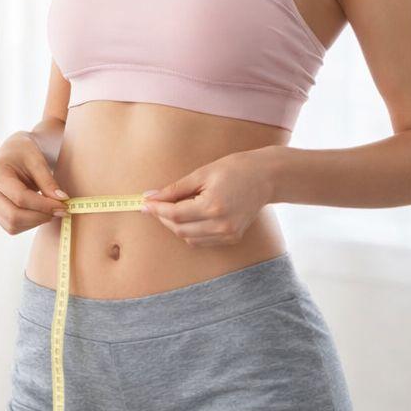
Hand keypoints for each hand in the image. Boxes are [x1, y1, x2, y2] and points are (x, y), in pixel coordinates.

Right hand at [0, 131, 69, 234]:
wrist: (11, 153)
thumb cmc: (23, 153)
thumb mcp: (37, 160)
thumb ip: (48, 181)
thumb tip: (61, 200)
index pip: (20, 198)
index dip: (44, 205)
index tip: (64, 205)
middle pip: (14, 215)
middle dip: (41, 216)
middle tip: (60, 211)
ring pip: (13, 225)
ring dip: (36, 222)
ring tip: (50, 210)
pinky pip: (12, 227)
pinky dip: (29, 224)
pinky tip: (39, 212)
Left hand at [139, 148, 274, 246]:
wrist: (266, 177)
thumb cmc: (234, 169)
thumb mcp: (201, 174)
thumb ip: (175, 189)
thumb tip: (151, 197)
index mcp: (214, 207)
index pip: (175, 214)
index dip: (157, 209)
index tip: (144, 203)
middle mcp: (222, 225)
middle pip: (180, 229)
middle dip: (163, 218)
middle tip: (154, 204)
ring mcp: (229, 234)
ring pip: (189, 238)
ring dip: (175, 226)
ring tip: (171, 208)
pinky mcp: (233, 238)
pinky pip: (202, 241)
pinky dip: (190, 232)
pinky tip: (188, 216)